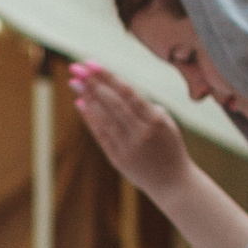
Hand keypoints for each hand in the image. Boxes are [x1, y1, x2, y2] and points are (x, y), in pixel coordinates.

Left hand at [66, 61, 189, 197]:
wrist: (173, 184)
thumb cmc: (170, 148)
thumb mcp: (167, 123)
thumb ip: (145, 107)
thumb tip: (118, 91)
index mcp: (155, 120)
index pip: (127, 93)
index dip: (108, 76)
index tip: (92, 63)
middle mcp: (140, 133)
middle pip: (112, 103)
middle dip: (93, 83)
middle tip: (77, 67)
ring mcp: (127, 147)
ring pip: (104, 117)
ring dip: (87, 98)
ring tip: (74, 81)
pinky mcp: (117, 158)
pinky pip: (100, 134)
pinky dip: (90, 118)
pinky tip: (80, 103)